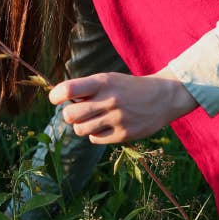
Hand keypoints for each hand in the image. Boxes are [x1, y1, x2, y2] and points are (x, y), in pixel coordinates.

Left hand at [48, 69, 197, 144]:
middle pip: (69, 115)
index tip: (55, 99)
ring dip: (82, 126)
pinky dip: (95, 134)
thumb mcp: (109, 80)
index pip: (69, 90)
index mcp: (103, 82)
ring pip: (80, 130)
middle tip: (77, 112)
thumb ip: (86, 89)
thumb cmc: (128, 88)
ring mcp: (117, 119)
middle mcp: (109, 100)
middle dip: (69, 115)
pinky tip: (105, 126)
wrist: (163, 97)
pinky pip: (95, 139)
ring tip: (93, 120)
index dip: (55, 96)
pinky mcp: (124, 134)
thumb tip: (60, 103)